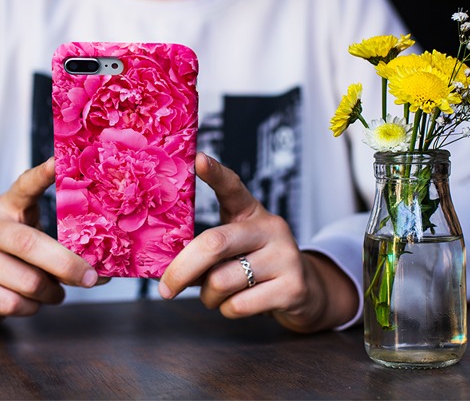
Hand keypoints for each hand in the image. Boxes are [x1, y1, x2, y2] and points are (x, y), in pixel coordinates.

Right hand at [0, 158, 101, 327]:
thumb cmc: (13, 260)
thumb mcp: (35, 243)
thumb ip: (62, 248)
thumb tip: (103, 269)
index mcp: (7, 207)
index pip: (24, 185)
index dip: (42, 175)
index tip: (59, 161)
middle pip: (29, 243)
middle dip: (66, 264)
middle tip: (91, 277)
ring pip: (27, 281)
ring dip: (50, 292)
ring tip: (53, 292)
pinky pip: (13, 303)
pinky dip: (32, 308)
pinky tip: (30, 302)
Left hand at [158, 153, 357, 331]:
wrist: (304, 291)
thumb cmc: (254, 264)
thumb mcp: (235, 246)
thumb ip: (207, 249)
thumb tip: (165, 268)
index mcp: (250, 212)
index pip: (232, 187)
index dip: (214, 173)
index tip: (198, 159)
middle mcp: (270, 228)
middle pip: (214, 244)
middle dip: (182, 269)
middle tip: (165, 288)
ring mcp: (285, 256)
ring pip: (222, 282)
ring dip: (208, 297)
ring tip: (217, 294)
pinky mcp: (293, 287)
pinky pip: (238, 305)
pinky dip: (227, 310)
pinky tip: (238, 303)